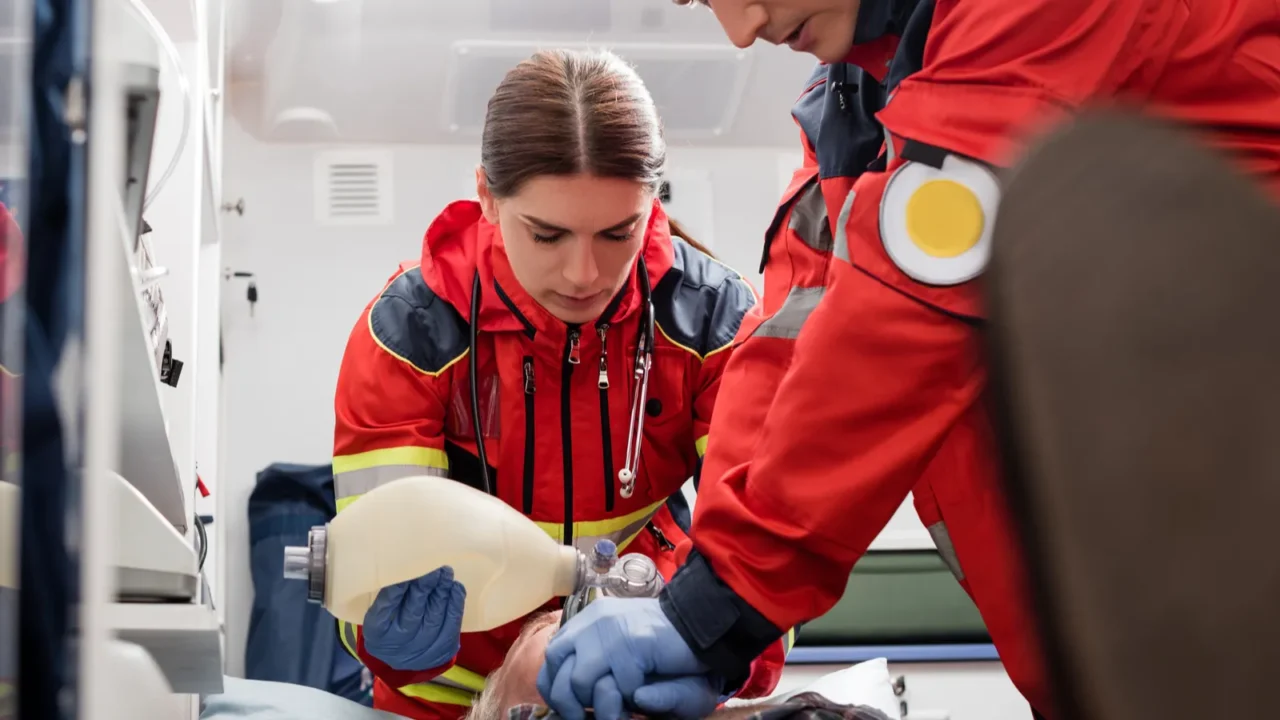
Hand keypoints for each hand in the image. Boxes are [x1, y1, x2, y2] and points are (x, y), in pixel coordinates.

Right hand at [362, 566, 465, 671]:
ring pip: (434, 616)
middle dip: (424, 586)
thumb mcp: (381, 613)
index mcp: (377, 631)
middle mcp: (398, 642)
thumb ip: (390, 594)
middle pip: (413, 611)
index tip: (407, 566)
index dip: (397, 587)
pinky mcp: (442, 649)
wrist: (405, 660)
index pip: (386, 606)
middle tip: (432, 567)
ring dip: (441, 591)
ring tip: (445, 572)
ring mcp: (422, 648)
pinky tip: (455, 587)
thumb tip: (407, 565)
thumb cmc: (390, 626)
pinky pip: (451, 625)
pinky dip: (455, 604)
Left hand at [537, 597, 713, 719]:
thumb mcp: (619, 658)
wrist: (699, 629)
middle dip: (572, 705)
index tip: (572, 710)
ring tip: (621, 711)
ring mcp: (610, 629)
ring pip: (581, 681)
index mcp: (586, 621)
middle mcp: (593, 621)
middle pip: (560, 672)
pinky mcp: (632, 641)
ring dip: (601, 706)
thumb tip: (561, 694)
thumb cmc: (660, 650)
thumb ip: (592, 667)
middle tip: (589, 718)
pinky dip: (631, 699)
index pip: (551, 659)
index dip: (556, 690)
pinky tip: (643, 696)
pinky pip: (618, 685)